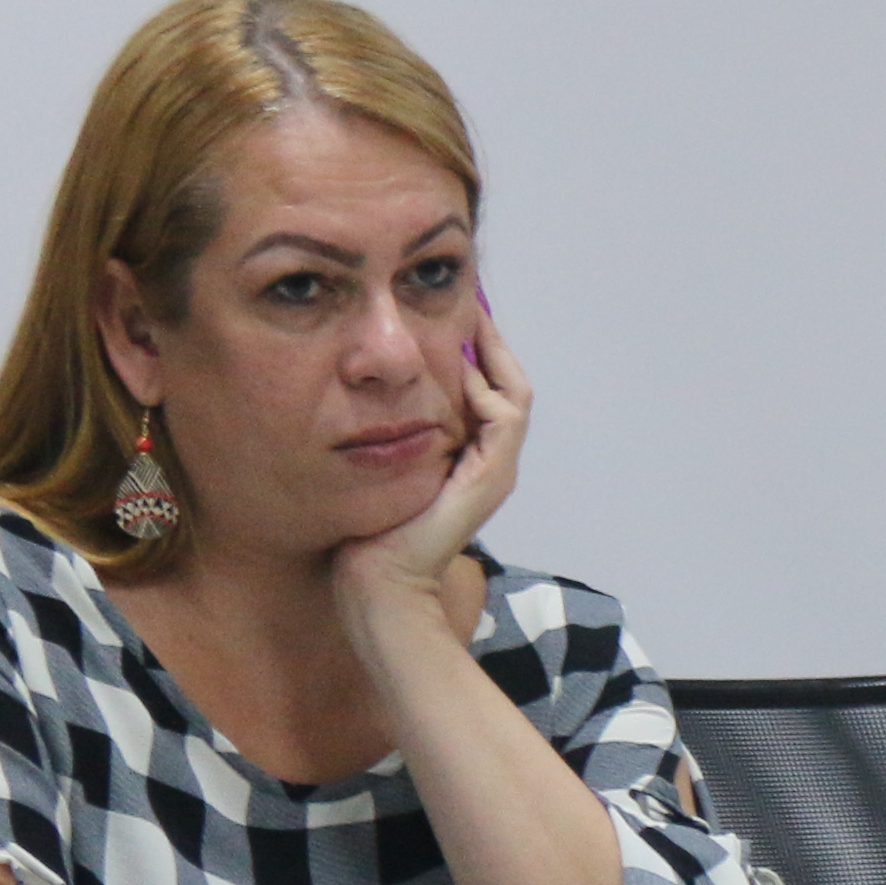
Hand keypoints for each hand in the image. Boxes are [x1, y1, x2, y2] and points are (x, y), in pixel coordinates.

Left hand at [332, 307, 530, 625]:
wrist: (378, 578)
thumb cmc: (370, 528)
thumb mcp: (380, 463)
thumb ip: (388, 430)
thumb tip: (371, 386)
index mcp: (468, 457)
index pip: (487, 391)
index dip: (476, 353)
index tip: (452, 317)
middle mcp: (490, 461)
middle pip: (509, 385)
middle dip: (491, 343)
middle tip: (469, 305)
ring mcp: (495, 470)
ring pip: (515, 394)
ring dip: (493, 357)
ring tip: (468, 323)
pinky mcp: (491, 477)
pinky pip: (505, 416)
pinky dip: (486, 390)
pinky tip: (458, 371)